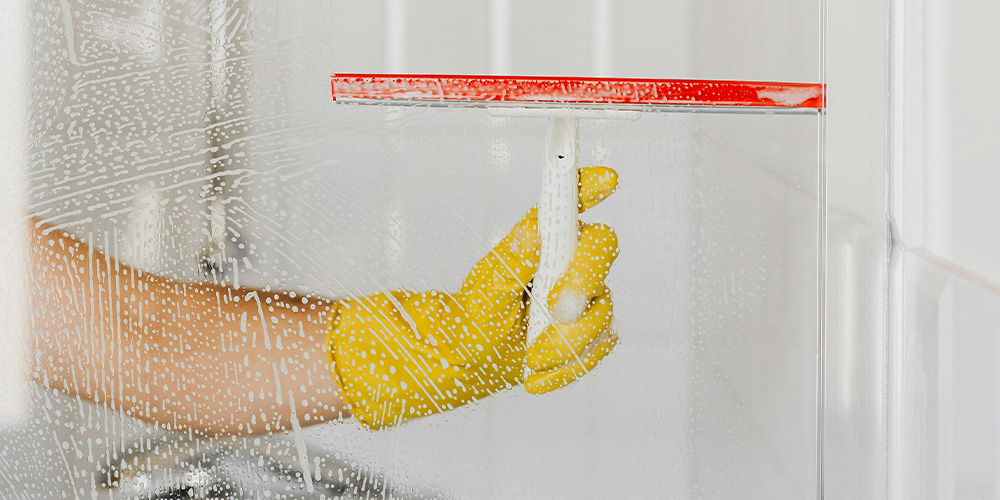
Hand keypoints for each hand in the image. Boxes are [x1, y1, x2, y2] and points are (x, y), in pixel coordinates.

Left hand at [325, 167, 619, 428]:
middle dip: (582, 281)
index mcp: (545, 236)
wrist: (474, 359)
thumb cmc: (479, 312)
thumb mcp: (488, 284)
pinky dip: (567, 367)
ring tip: (531, 357)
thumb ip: (515, 257)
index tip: (607, 178)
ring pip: (602, 309)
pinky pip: (598, 347)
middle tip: (554, 309)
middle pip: (603, 249)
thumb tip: (535, 229)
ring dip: (566, 340)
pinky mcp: (595, 332)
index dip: (591, 185)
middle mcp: (572, 259)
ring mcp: (589, 296)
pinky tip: (538, 375)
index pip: (573, 200)